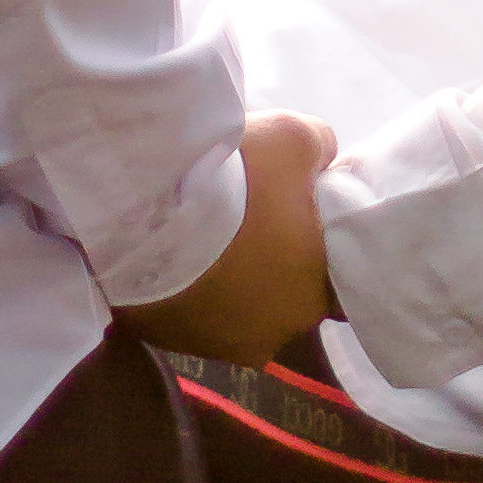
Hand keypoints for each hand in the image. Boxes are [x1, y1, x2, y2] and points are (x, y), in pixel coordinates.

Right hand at [123, 110, 338, 364]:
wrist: (147, 206)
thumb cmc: (236, 178)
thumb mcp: (296, 137)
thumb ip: (321, 151)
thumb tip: (322, 160)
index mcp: (313, 295)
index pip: (336, 285)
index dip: (318, 250)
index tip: (300, 221)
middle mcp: (273, 334)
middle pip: (283, 297)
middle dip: (271, 264)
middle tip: (249, 220)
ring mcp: (218, 346)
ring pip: (235, 310)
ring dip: (228, 281)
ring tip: (206, 236)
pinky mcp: (172, 342)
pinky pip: (191, 315)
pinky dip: (189, 290)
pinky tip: (177, 255)